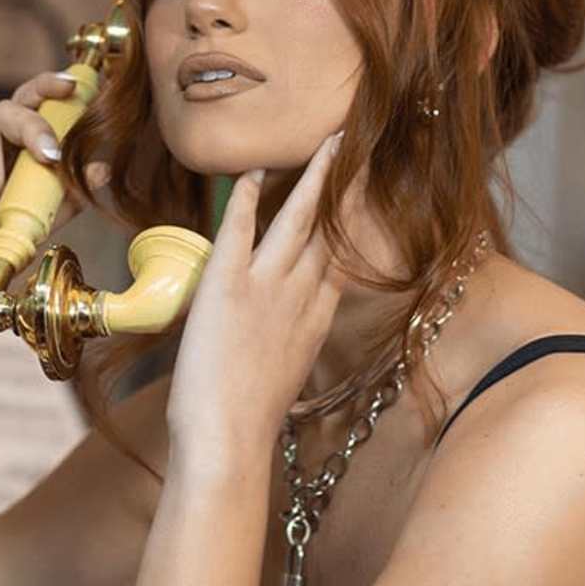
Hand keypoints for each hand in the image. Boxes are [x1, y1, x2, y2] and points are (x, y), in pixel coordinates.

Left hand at [165, 130, 347, 472]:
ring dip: (313, 178)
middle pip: (330, 232)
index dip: (346, 229)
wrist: (229, 441)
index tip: (356, 202)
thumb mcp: (280, 381)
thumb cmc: (245, 424)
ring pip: (299, 220)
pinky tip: (252, 173)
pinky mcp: (228, 285)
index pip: (337, 262)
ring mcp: (268, 288)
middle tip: (353, 152)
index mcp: (316, 321)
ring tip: (326, 144)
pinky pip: (241, 229)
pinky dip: (247, 198)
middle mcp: (302, 297)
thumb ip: (283, 352)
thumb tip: (275, 350)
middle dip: (343, 190)